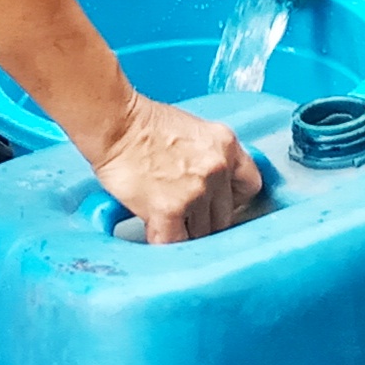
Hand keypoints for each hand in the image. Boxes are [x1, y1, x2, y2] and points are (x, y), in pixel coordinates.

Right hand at [84, 92, 263, 243]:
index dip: (233, 199)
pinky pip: (175, 242)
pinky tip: (153, 231)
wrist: (114, 123)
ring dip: (183, 231)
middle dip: (205, 220)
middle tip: (185, 216)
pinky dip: (163, 241)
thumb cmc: (141, 124)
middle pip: (225, 216)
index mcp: (225, 145)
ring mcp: (196, 191)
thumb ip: (208, 157)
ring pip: (201, 233)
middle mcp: (217, 168)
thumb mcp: (192, 130)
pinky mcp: (170, 209)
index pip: (250, 186)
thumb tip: (207, 184)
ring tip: (165, 221)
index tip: (220, 204)